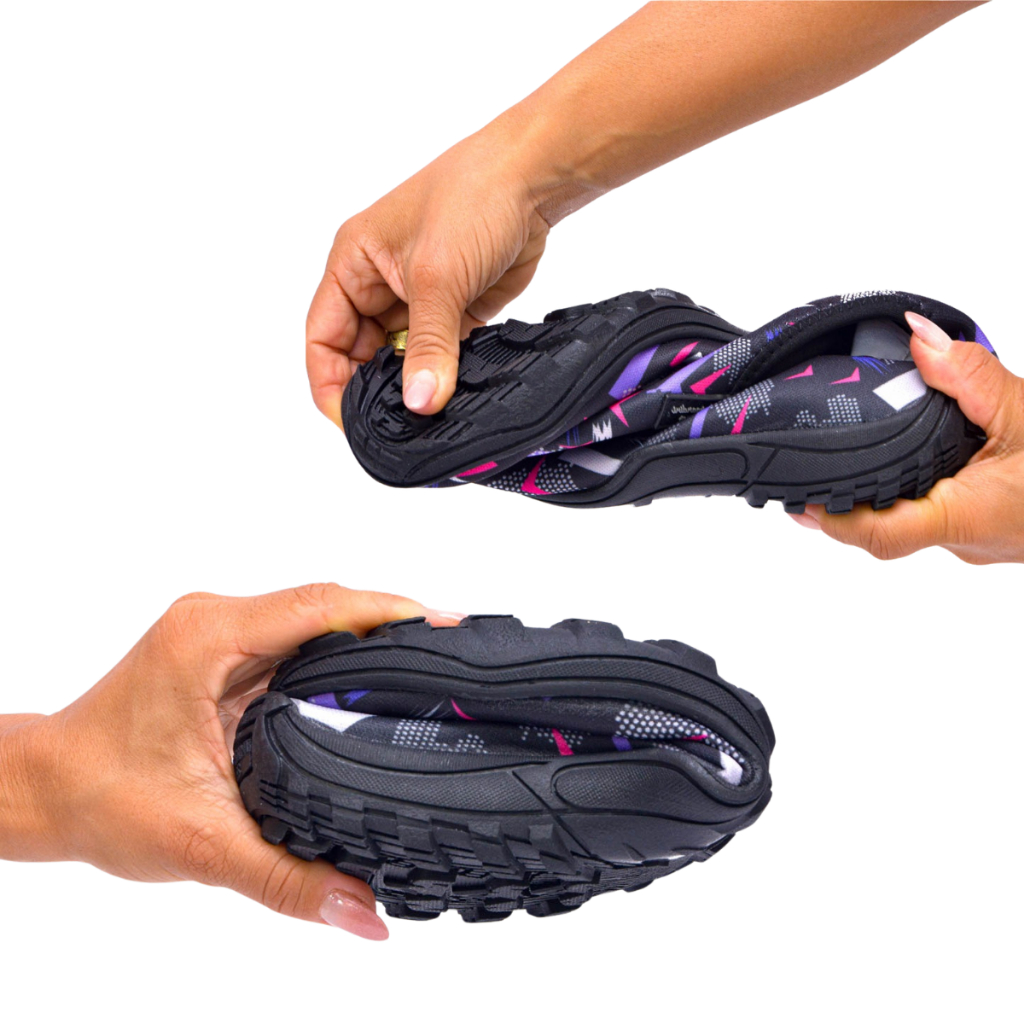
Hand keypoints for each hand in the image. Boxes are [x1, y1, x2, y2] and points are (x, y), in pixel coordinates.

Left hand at [0, 585, 460, 939]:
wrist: (47, 790)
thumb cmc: (99, 798)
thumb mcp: (201, 843)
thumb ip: (287, 878)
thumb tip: (363, 910)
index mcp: (207, 639)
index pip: (319, 605)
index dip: (390, 609)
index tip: (445, 623)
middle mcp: (216, 622)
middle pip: (327, 601)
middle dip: (395, 618)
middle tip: (455, 649)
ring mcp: (221, 633)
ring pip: (315, 615)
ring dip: (371, 632)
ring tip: (432, 658)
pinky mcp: (226, 651)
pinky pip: (299, 636)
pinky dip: (343, 650)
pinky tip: (377, 675)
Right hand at [306, 121, 550, 422]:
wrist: (534, 179)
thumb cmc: (472, 195)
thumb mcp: (437, 277)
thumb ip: (429, 346)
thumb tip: (420, 402)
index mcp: (352, 265)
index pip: (323, 337)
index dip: (330, 382)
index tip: (350, 419)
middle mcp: (378, 284)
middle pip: (359, 356)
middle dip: (374, 389)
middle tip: (396, 422)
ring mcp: (418, 300)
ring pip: (401, 360)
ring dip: (412, 385)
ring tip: (428, 411)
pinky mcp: (455, 312)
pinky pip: (439, 356)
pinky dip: (444, 377)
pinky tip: (454, 395)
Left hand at [791, 312, 1023, 563]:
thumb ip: (971, 376)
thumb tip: (918, 340)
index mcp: (972, 520)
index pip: (882, 535)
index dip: (832, 519)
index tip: (795, 499)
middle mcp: (966, 539)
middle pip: (883, 527)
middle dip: (842, 499)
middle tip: (801, 466)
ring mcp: (975, 537)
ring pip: (907, 518)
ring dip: (875, 490)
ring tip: (837, 454)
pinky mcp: (984, 525)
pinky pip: (931, 508)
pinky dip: (907, 484)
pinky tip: (898, 453)